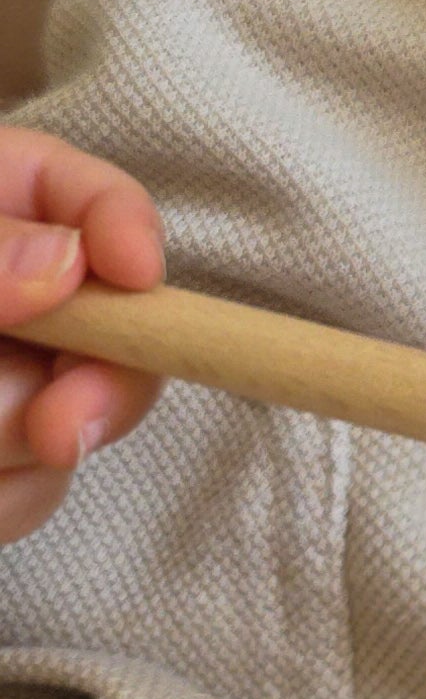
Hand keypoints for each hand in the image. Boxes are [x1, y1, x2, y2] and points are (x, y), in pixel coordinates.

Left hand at [0, 135, 162, 547]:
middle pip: (117, 330)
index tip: (139, 274)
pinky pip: (32, 493)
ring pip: (74, 424)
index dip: (124, 229)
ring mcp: (8, 387)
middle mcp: (15, 304)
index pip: (86, 199)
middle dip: (97, 384)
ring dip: (19, 451)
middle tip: (63, 429)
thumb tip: (64, 263)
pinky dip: (3, 499)